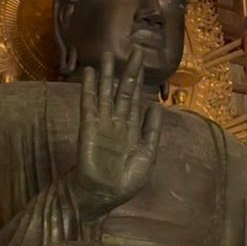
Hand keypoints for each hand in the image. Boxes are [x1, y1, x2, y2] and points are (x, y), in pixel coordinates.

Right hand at [72, 48, 162, 221]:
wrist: (103, 195)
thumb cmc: (125, 181)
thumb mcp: (146, 155)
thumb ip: (151, 130)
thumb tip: (157, 106)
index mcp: (132, 128)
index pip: (136, 98)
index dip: (139, 80)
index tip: (142, 60)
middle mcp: (117, 122)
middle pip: (123, 91)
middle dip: (128, 71)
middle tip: (134, 50)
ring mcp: (102, 123)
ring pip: (105, 93)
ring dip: (106, 74)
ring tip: (107, 55)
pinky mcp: (88, 127)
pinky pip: (89, 104)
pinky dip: (88, 88)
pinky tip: (89, 73)